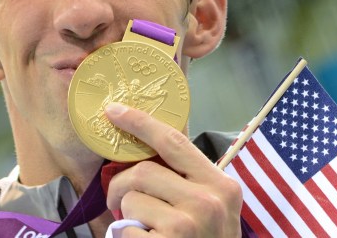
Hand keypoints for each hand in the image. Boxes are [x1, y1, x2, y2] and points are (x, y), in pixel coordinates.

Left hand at [104, 102, 242, 236]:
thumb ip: (186, 181)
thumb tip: (144, 153)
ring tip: (143, 230)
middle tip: (119, 201)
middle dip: (121, 186)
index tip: (114, 110)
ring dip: (127, 215)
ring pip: (131, 199)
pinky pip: (126, 229)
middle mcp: (209, 201)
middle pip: (143, 171)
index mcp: (221, 185)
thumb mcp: (211, 209)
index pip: (175, 142)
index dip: (140, 122)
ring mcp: (189, 225)